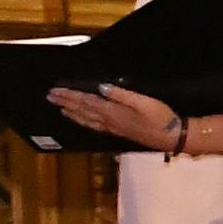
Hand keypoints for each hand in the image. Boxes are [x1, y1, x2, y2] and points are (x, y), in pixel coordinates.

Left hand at [45, 81, 181, 149]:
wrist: (172, 136)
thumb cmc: (160, 117)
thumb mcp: (143, 102)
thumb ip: (122, 94)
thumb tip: (102, 87)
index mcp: (113, 111)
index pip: (86, 101)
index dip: (70, 95)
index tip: (55, 90)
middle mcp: (109, 120)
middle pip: (82, 111)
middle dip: (65, 103)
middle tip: (50, 97)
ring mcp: (112, 128)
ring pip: (86, 120)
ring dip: (71, 113)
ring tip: (60, 108)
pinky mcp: (118, 132)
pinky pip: (94, 126)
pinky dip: (84, 122)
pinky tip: (82, 120)